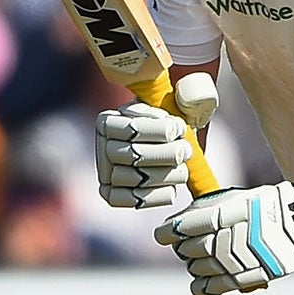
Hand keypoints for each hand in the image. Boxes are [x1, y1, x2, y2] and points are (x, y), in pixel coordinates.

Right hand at [93, 73, 217, 209]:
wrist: (161, 151)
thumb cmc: (168, 127)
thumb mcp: (172, 108)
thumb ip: (182, 100)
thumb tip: (192, 95)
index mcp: (108, 121)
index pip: (130, 127)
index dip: (156, 130)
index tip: (178, 129)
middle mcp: (101, 146)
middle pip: (134, 154)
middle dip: (166, 154)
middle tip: (185, 151)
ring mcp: (105, 172)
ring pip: (137, 178)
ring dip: (167, 175)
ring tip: (183, 170)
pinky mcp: (112, 194)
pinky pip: (132, 199)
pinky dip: (156, 195)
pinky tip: (171, 189)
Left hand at [154, 181, 293, 294]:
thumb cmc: (264, 204)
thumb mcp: (236, 197)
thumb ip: (207, 209)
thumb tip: (177, 224)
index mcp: (226, 212)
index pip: (183, 227)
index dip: (168, 233)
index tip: (164, 235)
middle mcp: (231, 236)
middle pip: (189, 249)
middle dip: (183, 248)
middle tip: (187, 245)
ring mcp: (241, 258)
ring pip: (199, 268)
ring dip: (194, 265)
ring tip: (201, 260)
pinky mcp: (251, 276)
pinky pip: (216, 286)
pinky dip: (203, 285)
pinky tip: (201, 281)